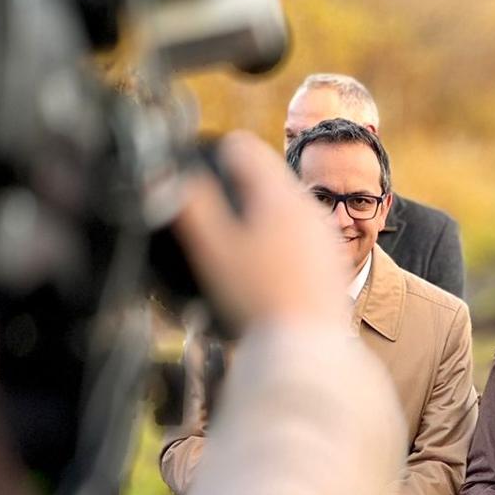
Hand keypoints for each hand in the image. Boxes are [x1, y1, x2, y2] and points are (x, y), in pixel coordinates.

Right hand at [173, 132, 346, 327]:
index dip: (213, 155)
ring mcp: (324, 235)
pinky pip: (299, 237)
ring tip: (234, 251)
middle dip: (234, 192)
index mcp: (280, 195)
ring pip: (283, 209)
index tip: (196, 180)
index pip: (243, 147)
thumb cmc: (257, 300)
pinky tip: (261, 272)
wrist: (307, 347)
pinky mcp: (331, 261)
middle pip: (264, 178)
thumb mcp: (212, 250)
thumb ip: (188, 207)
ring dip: (256, 218)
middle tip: (209, 222)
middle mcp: (310, 207)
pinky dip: (278, 244)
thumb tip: (162, 176)